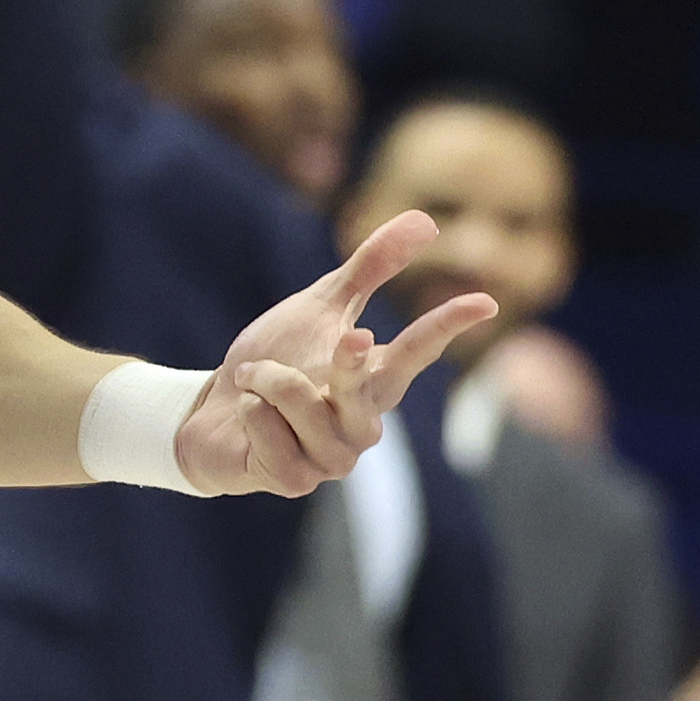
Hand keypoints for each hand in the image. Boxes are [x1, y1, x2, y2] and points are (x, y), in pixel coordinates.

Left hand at [175, 211, 494, 496]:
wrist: (214, 412)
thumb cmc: (276, 359)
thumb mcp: (320, 306)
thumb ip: (370, 269)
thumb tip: (426, 221)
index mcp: (375, 381)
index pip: (418, 351)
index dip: (448, 325)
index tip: (485, 302)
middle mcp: (362, 424)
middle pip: (365, 385)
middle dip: (348, 360)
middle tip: (347, 336)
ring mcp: (332, 459)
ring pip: (303, 401)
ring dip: (267, 378)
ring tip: (253, 379)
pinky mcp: (294, 479)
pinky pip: (268, 428)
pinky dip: (249, 409)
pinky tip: (247, 415)